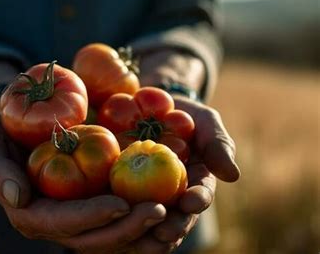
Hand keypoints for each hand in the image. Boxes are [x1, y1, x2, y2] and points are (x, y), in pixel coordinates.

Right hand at [0, 104, 168, 252]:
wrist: (18, 113)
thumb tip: (17, 198)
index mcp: (29, 212)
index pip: (61, 224)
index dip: (90, 219)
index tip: (121, 203)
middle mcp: (56, 219)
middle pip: (93, 236)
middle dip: (126, 228)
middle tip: (160, 210)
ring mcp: (78, 211)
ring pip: (113, 232)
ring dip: (143, 226)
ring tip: (174, 209)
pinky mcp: (95, 197)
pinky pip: (123, 213)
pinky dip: (146, 213)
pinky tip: (172, 201)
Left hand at [135, 50, 238, 251]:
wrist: (147, 107)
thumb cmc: (182, 115)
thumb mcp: (205, 122)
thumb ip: (217, 144)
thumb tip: (232, 175)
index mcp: (194, 184)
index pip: (199, 196)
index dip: (197, 201)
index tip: (191, 202)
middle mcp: (171, 197)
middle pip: (173, 218)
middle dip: (171, 227)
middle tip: (163, 232)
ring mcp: (144, 196)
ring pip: (146, 222)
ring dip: (143, 231)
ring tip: (137, 234)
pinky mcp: (118, 192)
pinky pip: (117, 208)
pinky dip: (115, 216)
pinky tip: (109, 220)